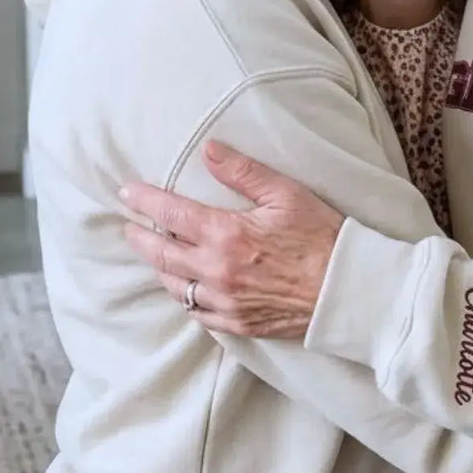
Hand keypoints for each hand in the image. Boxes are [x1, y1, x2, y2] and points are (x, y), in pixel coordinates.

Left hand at [120, 141, 341, 337]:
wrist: (345, 291)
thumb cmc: (321, 236)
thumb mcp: (286, 193)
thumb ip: (243, 172)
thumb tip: (208, 149)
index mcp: (225, 234)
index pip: (170, 213)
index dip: (145, 200)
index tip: (127, 191)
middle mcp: (215, 271)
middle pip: (161, 253)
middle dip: (140, 237)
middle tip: (129, 226)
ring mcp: (224, 302)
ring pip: (174, 286)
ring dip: (159, 267)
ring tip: (155, 254)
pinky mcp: (237, 324)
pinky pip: (196, 313)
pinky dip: (184, 297)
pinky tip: (185, 288)